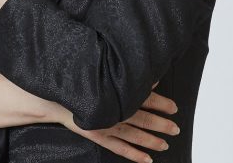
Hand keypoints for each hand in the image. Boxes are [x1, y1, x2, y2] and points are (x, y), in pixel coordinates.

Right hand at [57, 81, 178, 162]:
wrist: (56, 97)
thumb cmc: (81, 84)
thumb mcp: (104, 77)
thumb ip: (125, 79)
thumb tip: (147, 80)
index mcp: (117, 94)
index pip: (145, 98)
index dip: (161, 104)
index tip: (174, 107)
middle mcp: (115, 111)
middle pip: (143, 118)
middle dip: (161, 124)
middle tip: (175, 128)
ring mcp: (108, 126)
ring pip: (135, 135)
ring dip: (151, 141)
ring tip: (165, 144)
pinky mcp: (99, 136)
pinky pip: (120, 148)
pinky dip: (134, 155)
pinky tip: (146, 159)